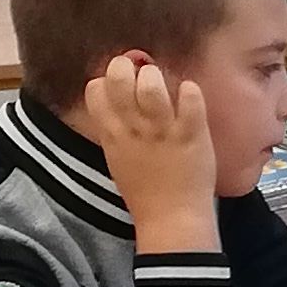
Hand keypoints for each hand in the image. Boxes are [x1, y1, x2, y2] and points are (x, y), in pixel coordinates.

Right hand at [79, 52, 218, 242]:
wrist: (171, 220)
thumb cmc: (145, 191)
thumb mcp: (117, 158)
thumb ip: (115, 129)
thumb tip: (118, 104)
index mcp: (112, 134)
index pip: (94, 88)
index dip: (107, 80)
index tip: (121, 86)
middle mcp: (133, 129)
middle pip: (119, 77)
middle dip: (129, 67)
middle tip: (142, 74)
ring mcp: (162, 130)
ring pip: (152, 84)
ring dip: (157, 76)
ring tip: (165, 85)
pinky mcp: (192, 134)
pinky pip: (190, 98)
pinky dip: (190, 91)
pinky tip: (190, 96)